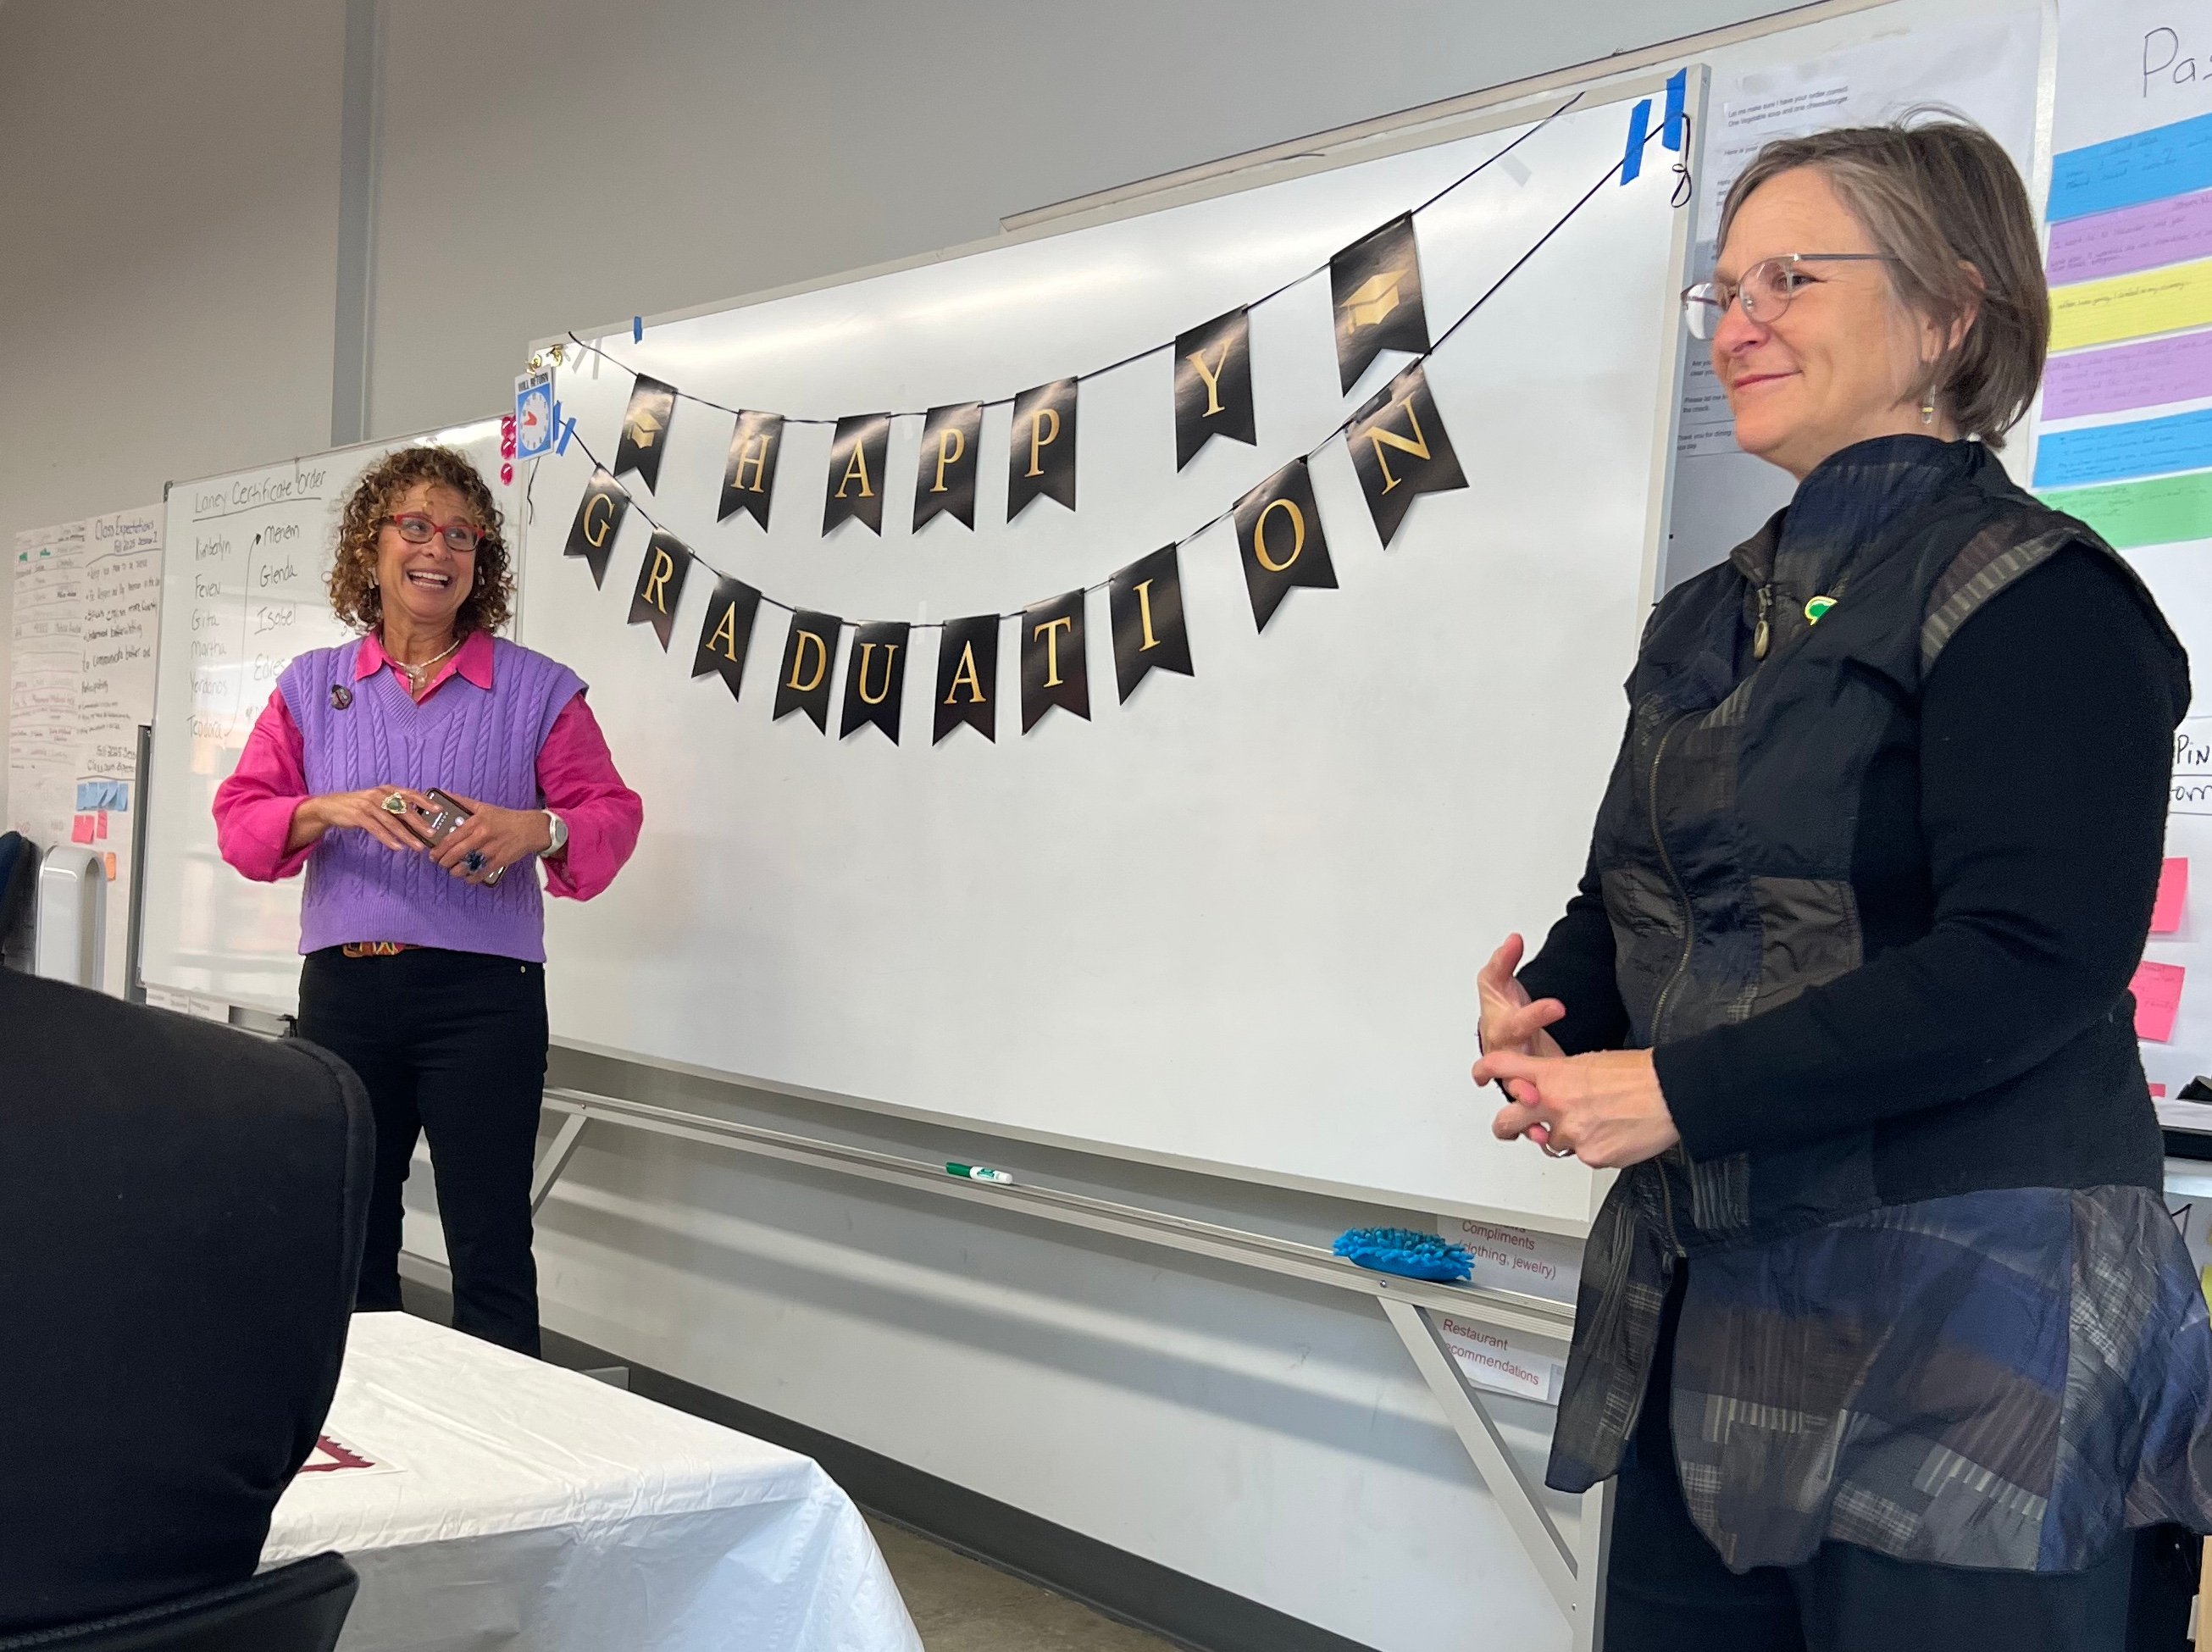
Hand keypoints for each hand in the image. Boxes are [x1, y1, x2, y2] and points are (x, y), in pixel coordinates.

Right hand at [290, 786, 435, 854]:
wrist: (331, 806)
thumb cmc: (360, 806)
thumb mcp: (379, 802)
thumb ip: (396, 807)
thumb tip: (418, 818)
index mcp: (387, 790)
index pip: (410, 793)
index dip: (425, 801)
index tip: (439, 809)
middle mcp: (380, 795)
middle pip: (403, 809)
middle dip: (419, 823)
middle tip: (431, 833)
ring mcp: (368, 805)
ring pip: (392, 822)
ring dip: (406, 835)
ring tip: (417, 846)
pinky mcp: (358, 816)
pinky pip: (377, 829)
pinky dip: (388, 838)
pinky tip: (397, 847)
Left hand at [426, 792, 551, 884]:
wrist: (530, 828)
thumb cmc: (505, 818)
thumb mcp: (483, 807)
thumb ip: (462, 802)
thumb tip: (443, 793)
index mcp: (476, 822)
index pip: (451, 838)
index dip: (439, 849)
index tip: (433, 854)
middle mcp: (483, 835)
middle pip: (456, 853)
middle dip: (445, 862)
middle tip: (441, 864)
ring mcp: (492, 849)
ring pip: (468, 865)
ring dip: (457, 871)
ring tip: (454, 871)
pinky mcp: (500, 860)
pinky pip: (482, 872)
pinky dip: (472, 878)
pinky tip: (468, 878)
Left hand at [1473, 1047, 1679, 1168]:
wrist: (1669, 1093)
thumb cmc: (1637, 1074)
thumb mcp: (1589, 1063)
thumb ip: (1561, 1081)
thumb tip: (1554, 1093)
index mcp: (1553, 1076)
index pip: (1505, 1067)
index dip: (1485, 1071)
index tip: (1479, 1075)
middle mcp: (1554, 1105)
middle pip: (1508, 1121)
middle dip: (1506, 1128)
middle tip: (1509, 1129)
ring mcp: (1571, 1133)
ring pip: (1553, 1141)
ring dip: (1567, 1136)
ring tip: (1597, 1121)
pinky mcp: (1590, 1156)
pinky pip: (1583, 1156)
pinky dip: (1595, 1148)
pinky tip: (1614, 1133)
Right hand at [1474, 934, 1566, 1113]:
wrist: (1500, 1031)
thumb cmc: (1499, 1008)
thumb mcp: (1497, 981)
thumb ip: (1504, 961)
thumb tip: (1513, 939)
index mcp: (1500, 1028)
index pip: (1516, 1020)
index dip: (1535, 1014)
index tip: (1557, 1006)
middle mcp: (1503, 1057)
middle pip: (1508, 1071)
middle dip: (1519, 1081)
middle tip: (1533, 1090)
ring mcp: (1512, 1076)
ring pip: (1515, 1097)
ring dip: (1525, 1109)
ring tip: (1540, 1118)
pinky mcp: (1525, 1090)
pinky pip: (1524, 1113)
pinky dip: (1531, 1126)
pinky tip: (1544, 1137)